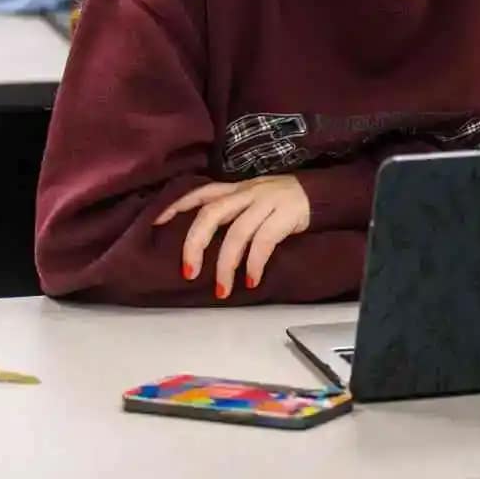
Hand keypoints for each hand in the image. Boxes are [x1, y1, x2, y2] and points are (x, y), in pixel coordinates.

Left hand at [156, 175, 310, 298]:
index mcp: (237, 189)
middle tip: (188, 272)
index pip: (200, 193)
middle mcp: (248, 193)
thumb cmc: (284, 202)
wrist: (323, 193)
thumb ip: (233, 211)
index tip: (157, 223)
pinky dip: (255, 263)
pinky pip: (264, 242)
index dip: (177, 206)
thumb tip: (205, 240)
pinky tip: (251, 279)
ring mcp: (267, 203)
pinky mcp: (286, 215)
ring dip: (226, 264)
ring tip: (222, 289)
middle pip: (212, 214)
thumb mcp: (254, 198)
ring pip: (237, 232)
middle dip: (195, 244)